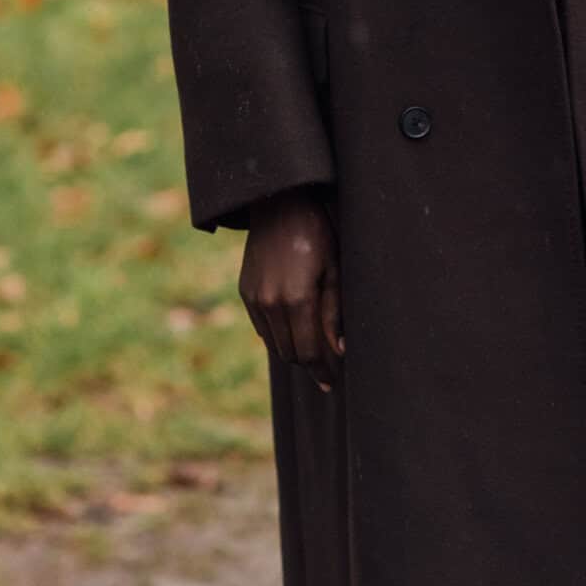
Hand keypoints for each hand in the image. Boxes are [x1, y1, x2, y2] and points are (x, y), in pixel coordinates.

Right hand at [240, 184, 344, 391]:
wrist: (279, 205)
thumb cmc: (317, 234)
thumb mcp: (335, 270)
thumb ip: (335, 313)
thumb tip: (339, 350)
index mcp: (297, 298)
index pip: (308, 352)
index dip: (323, 370)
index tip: (334, 381)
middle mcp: (270, 303)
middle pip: (290, 354)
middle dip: (310, 366)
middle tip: (329, 371)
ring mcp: (254, 299)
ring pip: (275, 345)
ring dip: (294, 353)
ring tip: (315, 355)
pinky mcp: (245, 293)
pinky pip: (262, 329)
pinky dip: (278, 337)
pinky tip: (295, 334)